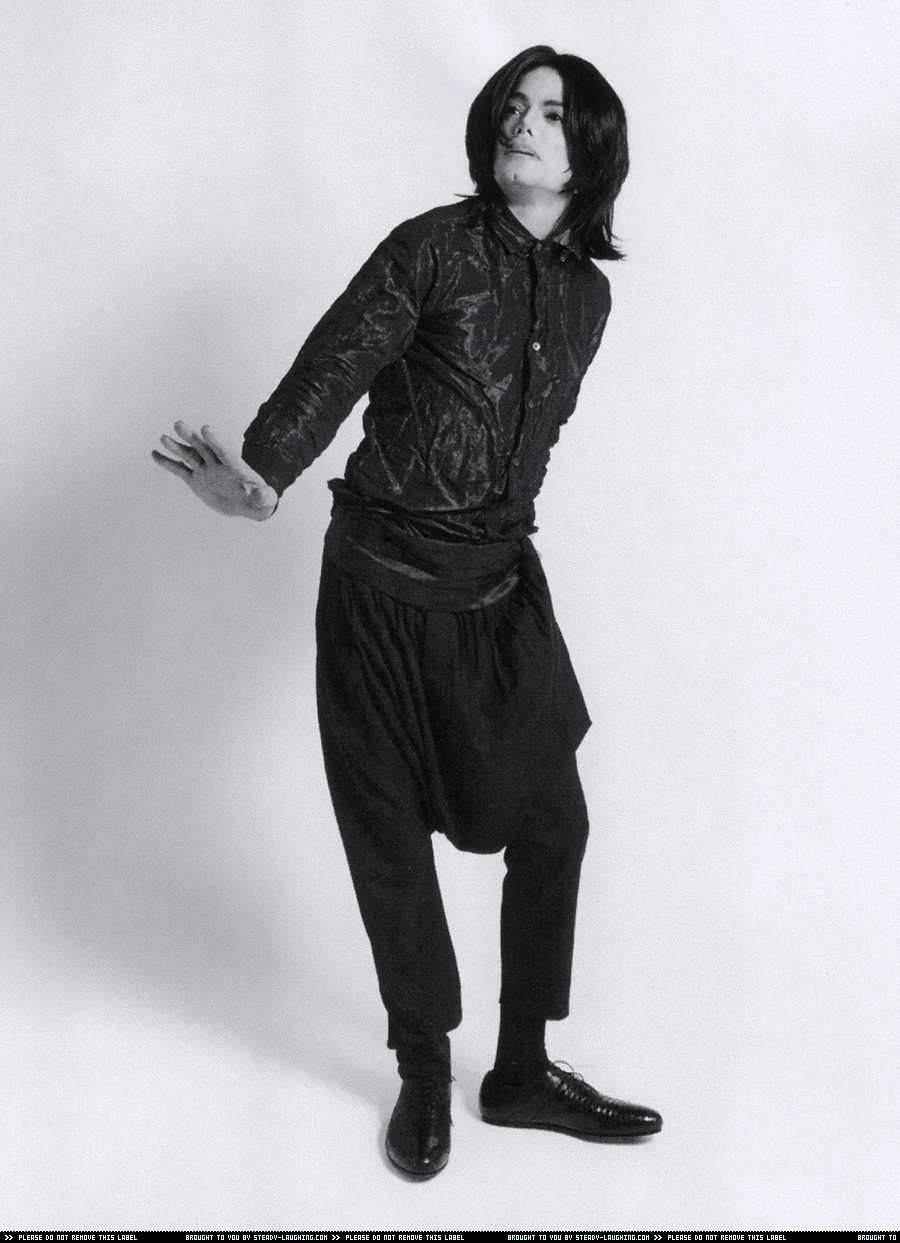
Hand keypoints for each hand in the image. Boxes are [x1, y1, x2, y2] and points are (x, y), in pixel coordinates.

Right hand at [152, 422, 278, 519]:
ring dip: (176, 447)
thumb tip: (262, 494)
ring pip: (189, 455)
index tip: (206, 429)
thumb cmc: (258, 499)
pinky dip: (167, 463)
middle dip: (192, 437)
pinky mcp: (195, 479)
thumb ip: (263, 496)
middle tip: (179, 424)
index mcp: (235, 466)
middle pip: (203, 448)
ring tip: (163, 438)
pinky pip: (179, 470)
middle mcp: (217, 464)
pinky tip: (154, 454)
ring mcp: (205, 470)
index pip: (224, 451)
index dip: (216, 441)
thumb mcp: (264, 499)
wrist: (246, 503)